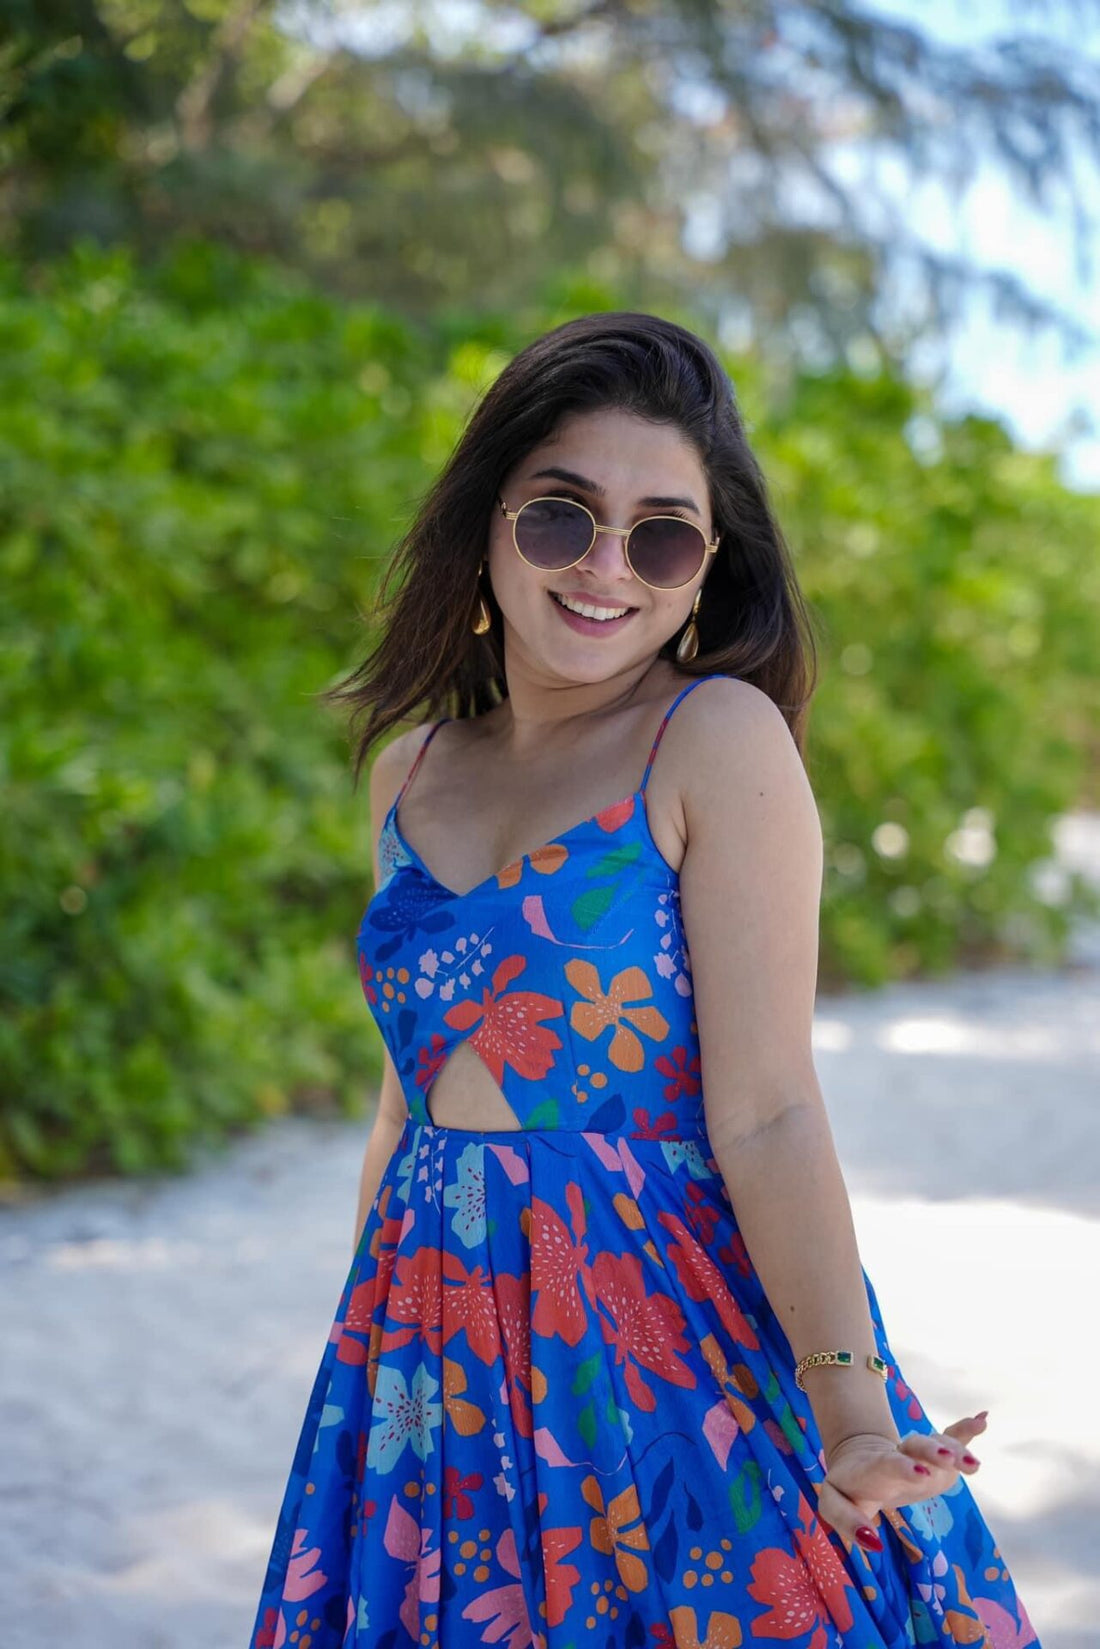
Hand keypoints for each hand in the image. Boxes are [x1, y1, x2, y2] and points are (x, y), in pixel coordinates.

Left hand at [818, 1412, 987, 1552]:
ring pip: (937, 1444)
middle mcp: (899, 1454)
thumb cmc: (849, 1488)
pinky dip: (966, 1431)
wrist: (860, 1461)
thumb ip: (846, 1520)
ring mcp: (919, 1454)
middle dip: (931, 1452)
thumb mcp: (834, 1505)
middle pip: (915, 1447)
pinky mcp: (936, 1458)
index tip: (920, 1474)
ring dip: (955, 1449)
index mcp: (872, 1466)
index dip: (901, 1467)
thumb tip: (872, 1541)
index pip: (886, 1464)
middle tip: (946, 1459)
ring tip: (973, 1463)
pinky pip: (951, 1439)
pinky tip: (982, 1420)